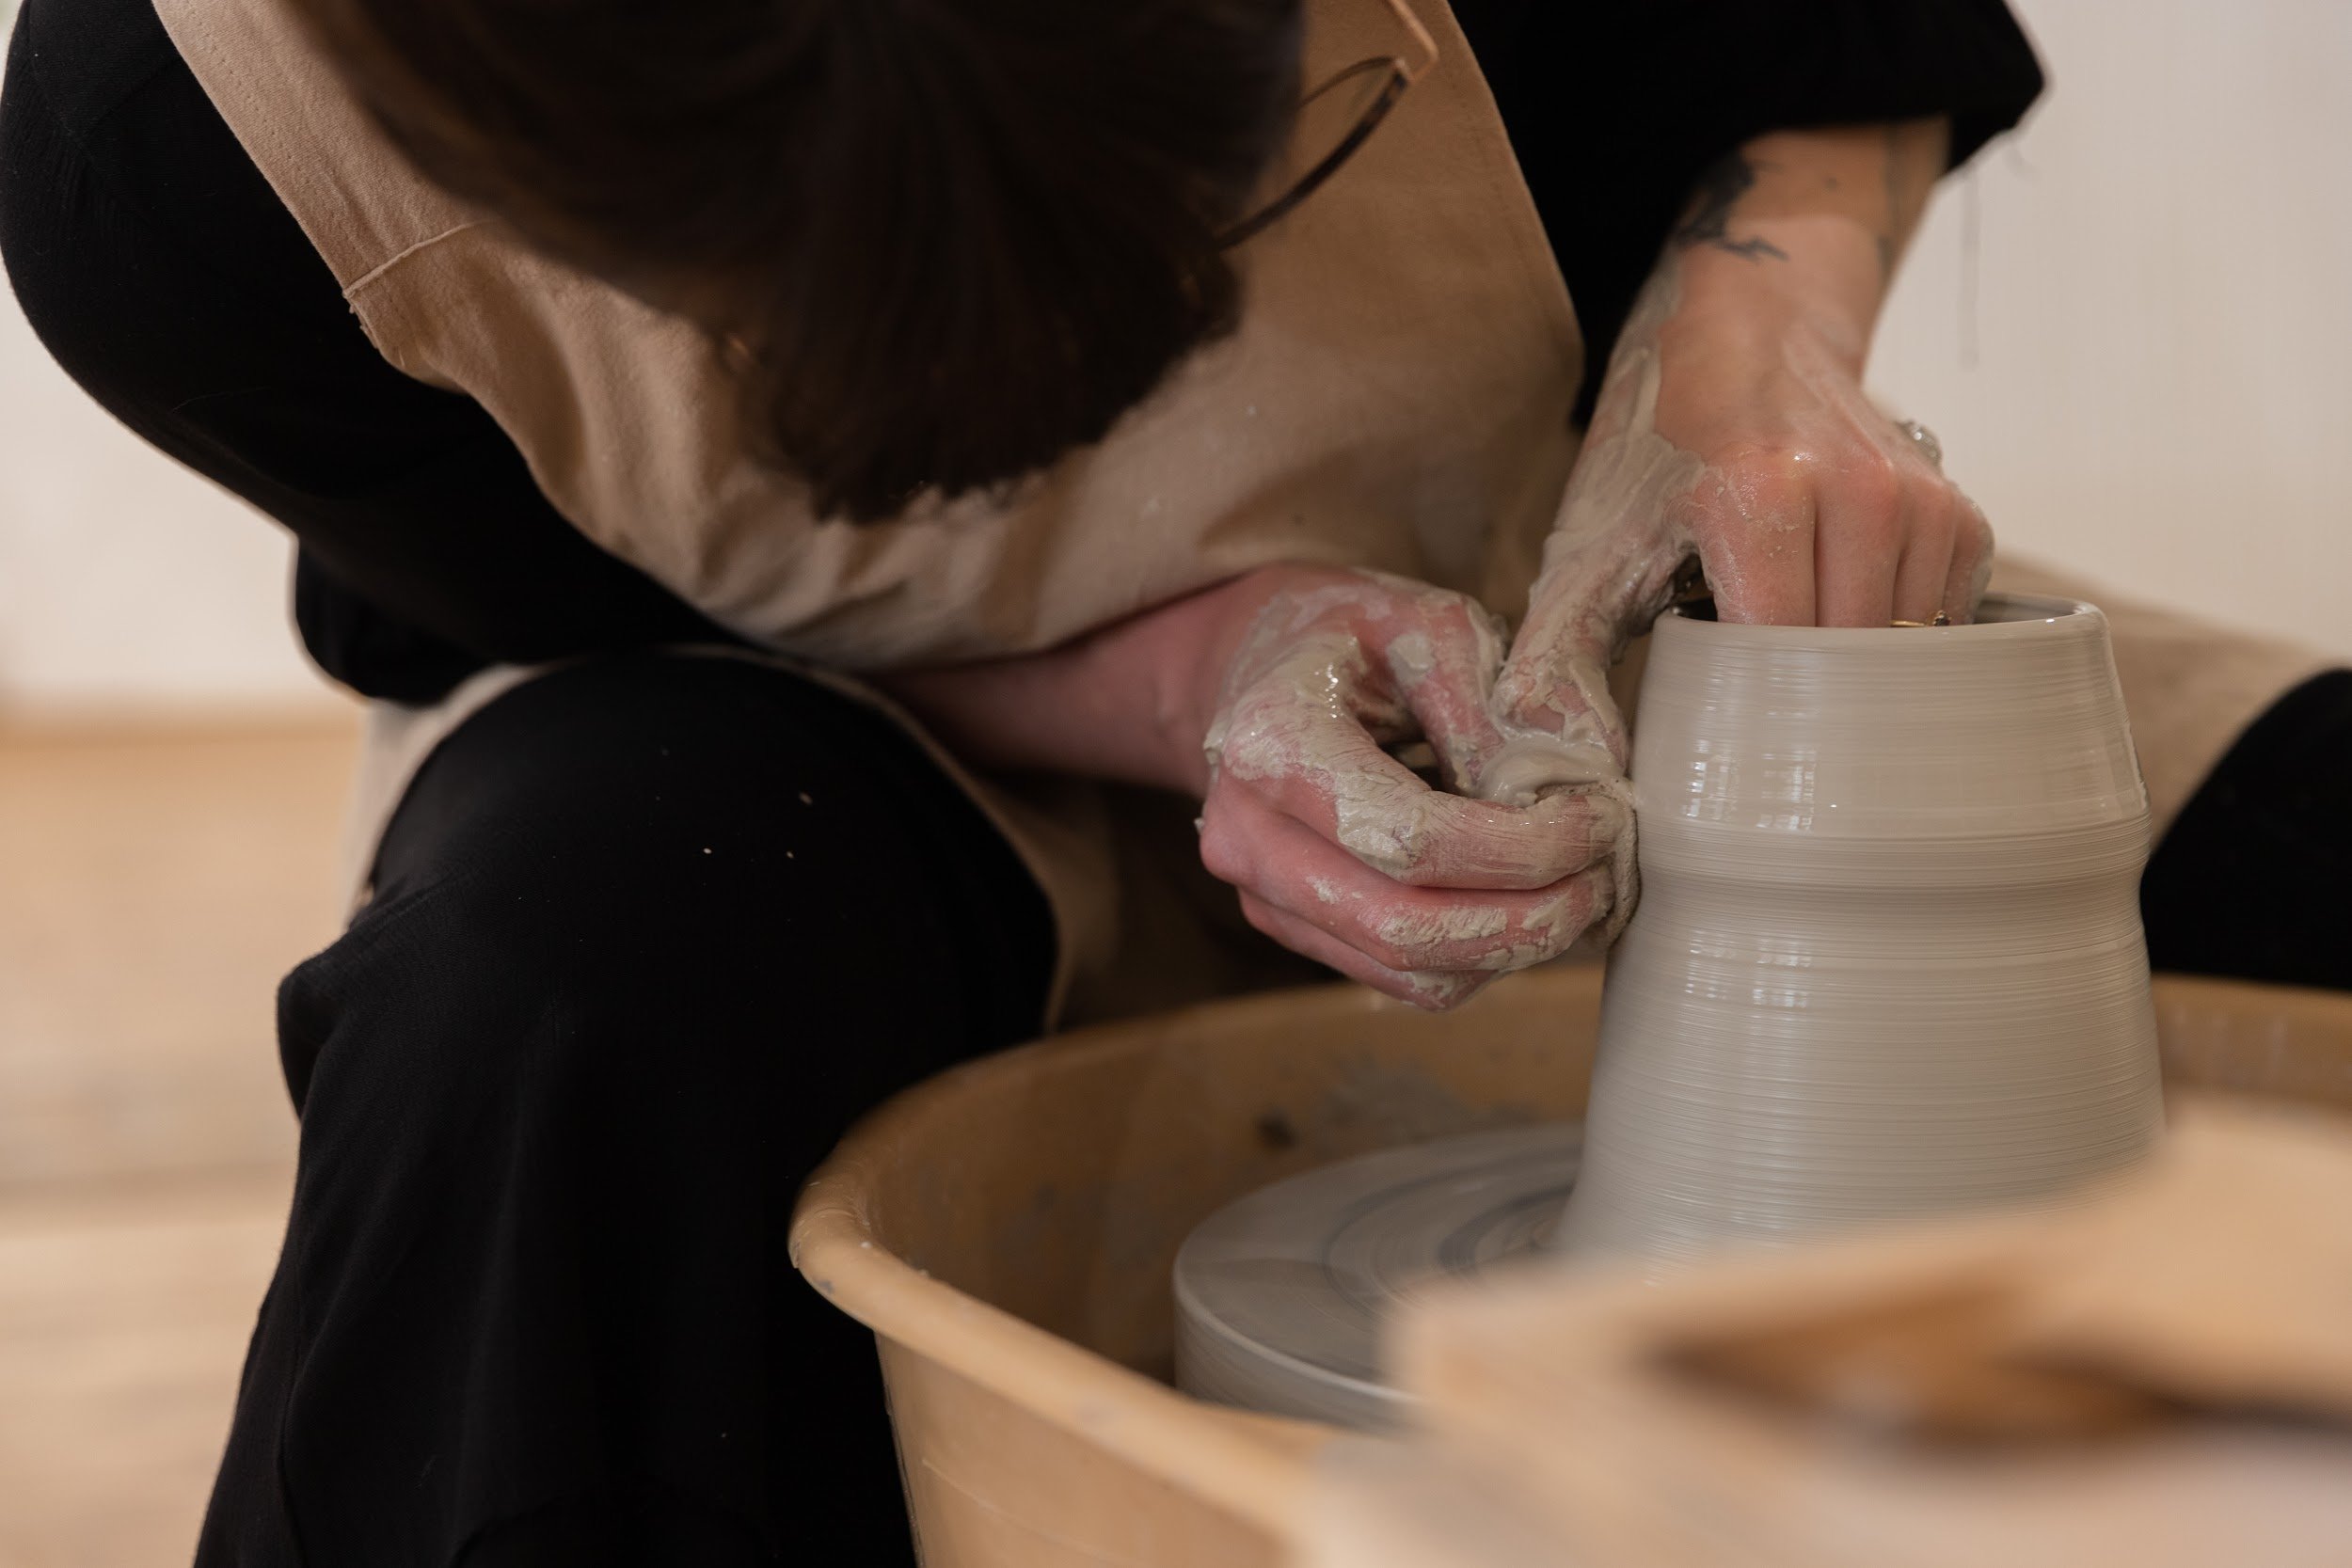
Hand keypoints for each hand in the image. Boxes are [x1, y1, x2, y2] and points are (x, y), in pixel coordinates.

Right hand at [1198, 567, 1623, 1008]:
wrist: (1253, 670)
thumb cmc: (1348, 635)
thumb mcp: (1428, 625)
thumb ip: (1493, 708)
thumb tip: (1573, 792)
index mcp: (1272, 746)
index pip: (1411, 840)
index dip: (1523, 848)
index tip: (1599, 818)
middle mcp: (1249, 839)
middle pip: (1407, 929)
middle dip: (1529, 919)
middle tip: (1605, 876)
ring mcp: (1263, 896)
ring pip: (1410, 973)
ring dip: (1514, 947)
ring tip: (1579, 888)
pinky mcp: (1294, 928)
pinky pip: (1401, 978)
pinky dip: (1480, 956)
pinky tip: (1526, 902)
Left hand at [1490, 122, 1988, 789]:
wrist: (1747, 323)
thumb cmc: (1657, 445)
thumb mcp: (1588, 546)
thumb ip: (1560, 660)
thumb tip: (1561, 770)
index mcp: (1761, 494)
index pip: (1780, 662)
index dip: (1745, 719)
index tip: (1710, 741)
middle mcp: (1858, 491)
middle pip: (1848, 669)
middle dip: (1797, 706)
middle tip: (1743, 707)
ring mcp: (1919, 498)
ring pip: (1901, 654)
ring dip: (1846, 675)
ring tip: (1784, 648)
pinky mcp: (1956, 511)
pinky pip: (1940, 622)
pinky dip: (1891, 642)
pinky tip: (1835, 620)